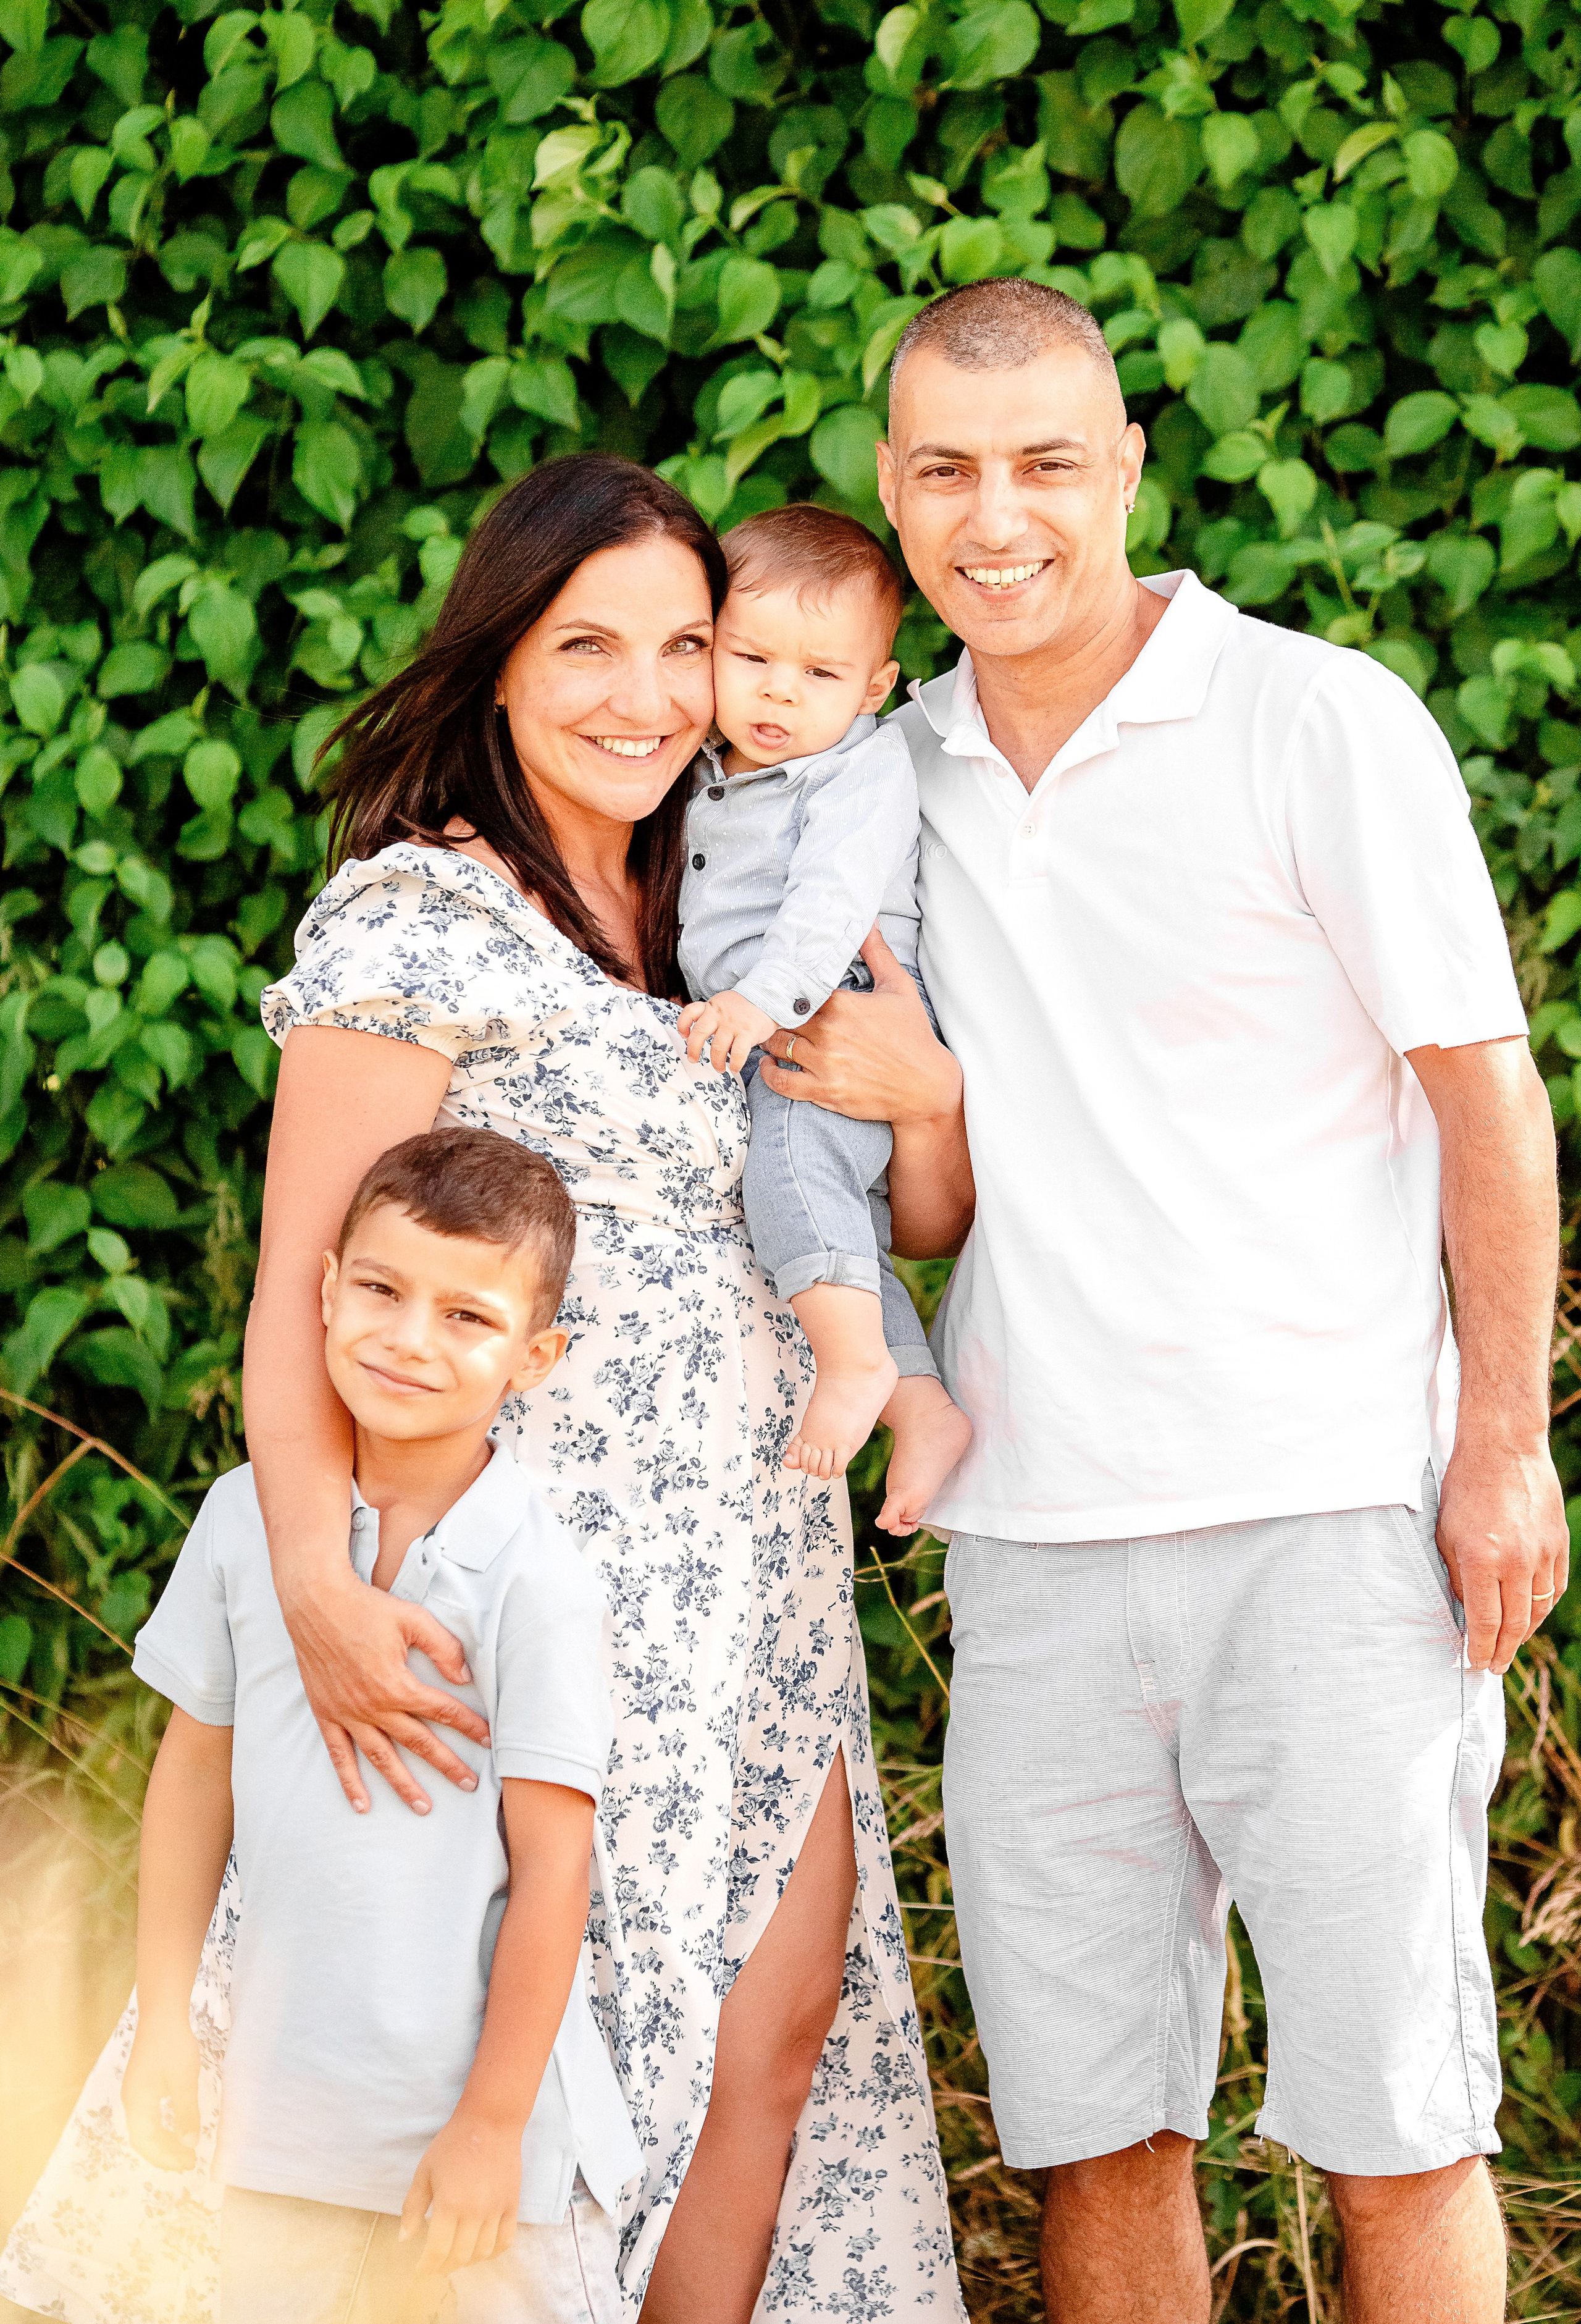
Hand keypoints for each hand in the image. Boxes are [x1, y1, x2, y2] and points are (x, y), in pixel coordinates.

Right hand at [122, 2012, 200, 2172]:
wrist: (162, 2012)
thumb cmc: (173, 2045)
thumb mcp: (184, 2081)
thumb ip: (186, 2114)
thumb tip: (189, 2144)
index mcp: (137, 2103)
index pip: (145, 2142)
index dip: (164, 2157)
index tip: (186, 2164)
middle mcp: (132, 2100)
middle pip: (143, 2138)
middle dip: (164, 2153)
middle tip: (188, 2162)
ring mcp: (135, 2091)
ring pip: (146, 2126)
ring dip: (164, 2140)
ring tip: (185, 2149)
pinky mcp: (142, 2082)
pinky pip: (149, 2114)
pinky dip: (162, 2126)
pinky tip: (177, 2127)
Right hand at [281, 1564, 490, 1815]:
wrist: (316, 1604)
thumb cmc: (366, 1608)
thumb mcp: (413, 1619)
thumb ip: (444, 1648)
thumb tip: (465, 1677)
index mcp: (398, 1684)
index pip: (442, 1711)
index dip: (468, 1726)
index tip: (487, 1739)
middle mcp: (374, 1706)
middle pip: (418, 1742)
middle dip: (447, 1764)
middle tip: (469, 1785)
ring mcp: (348, 1714)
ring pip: (381, 1758)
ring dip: (404, 1785)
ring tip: (424, 1807)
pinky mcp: (327, 1714)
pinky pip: (340, 1755)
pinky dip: (350, 1781)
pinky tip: (361, 1804)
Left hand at [400, 2105, 521, 2276]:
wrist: (490, 2122)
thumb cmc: (453, 2144)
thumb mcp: (424, 2172)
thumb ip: (412, 2207)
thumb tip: (405, 2240)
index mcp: (449, 2204)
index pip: (437, 2251)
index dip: (426, 2267)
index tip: (420, 2269)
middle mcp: (475, 2212)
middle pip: (459, 2257)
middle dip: (444, 2267)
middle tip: (436, 2264)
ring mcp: (496, 2210)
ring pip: (482, 2253)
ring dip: (467, 2262)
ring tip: (456, 2256)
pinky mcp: (512, 2205)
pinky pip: (506, 2241)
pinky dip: (493, 2252)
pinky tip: (482, 2249)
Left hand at [679, 990, 777, 1074]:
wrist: (769, 997)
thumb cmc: (746, 1005)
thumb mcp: (724, 1003)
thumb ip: (713, 1014)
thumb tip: (700, 1034)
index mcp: (712, 1006)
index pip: (690, 1012)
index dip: (683, 1025)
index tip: (684, 1035)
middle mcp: (720, 1014)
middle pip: (699, 1033)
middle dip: (693, 1050)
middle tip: (694, 1059)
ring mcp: (733, 1024)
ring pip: (717, 1048)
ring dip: (716, 1062)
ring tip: (719, 1068)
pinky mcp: (748, 1033)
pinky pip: (738, 1053)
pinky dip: (735, 1064)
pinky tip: (735, 1068)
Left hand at [756, 930, 959, 1124]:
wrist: (926, 1085)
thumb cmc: (913, 1035)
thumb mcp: (899, 987)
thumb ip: (877, 952)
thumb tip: (868, 921)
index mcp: (840, 1004)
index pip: (795, 989)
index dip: (785, 989)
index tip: (780, 989)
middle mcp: (827, 1032)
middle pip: (779, 1017)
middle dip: (773, 1014)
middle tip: (768, 1013)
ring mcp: (823, 1063)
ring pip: (776, 1045)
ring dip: (768, 1040)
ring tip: (769, 1035)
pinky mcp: (823, 1090)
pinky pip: (780, 1081)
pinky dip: (768, 1073)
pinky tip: (769, 1064)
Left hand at [1436, 1439, 1568, 1672]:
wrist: (1504, 1449)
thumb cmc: (1465, 1489)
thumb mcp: (1445, 1534)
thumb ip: (1455, 1575)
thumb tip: (1465, 1609)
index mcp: (1480, 1560)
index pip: (1484, 1622)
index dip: (1480, 1649)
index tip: (1473, 1664)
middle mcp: (1515, 1562)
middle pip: (1514, 1624)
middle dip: (1502, 1651)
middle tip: (1493, 1667)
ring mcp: (1542, 1554)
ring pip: (1537, 1609)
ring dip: (1523, 1633)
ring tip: (1510, 1647)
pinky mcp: (1558, 1544)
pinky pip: (1554, 1587)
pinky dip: (1542, 1607)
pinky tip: (1531, 1616)